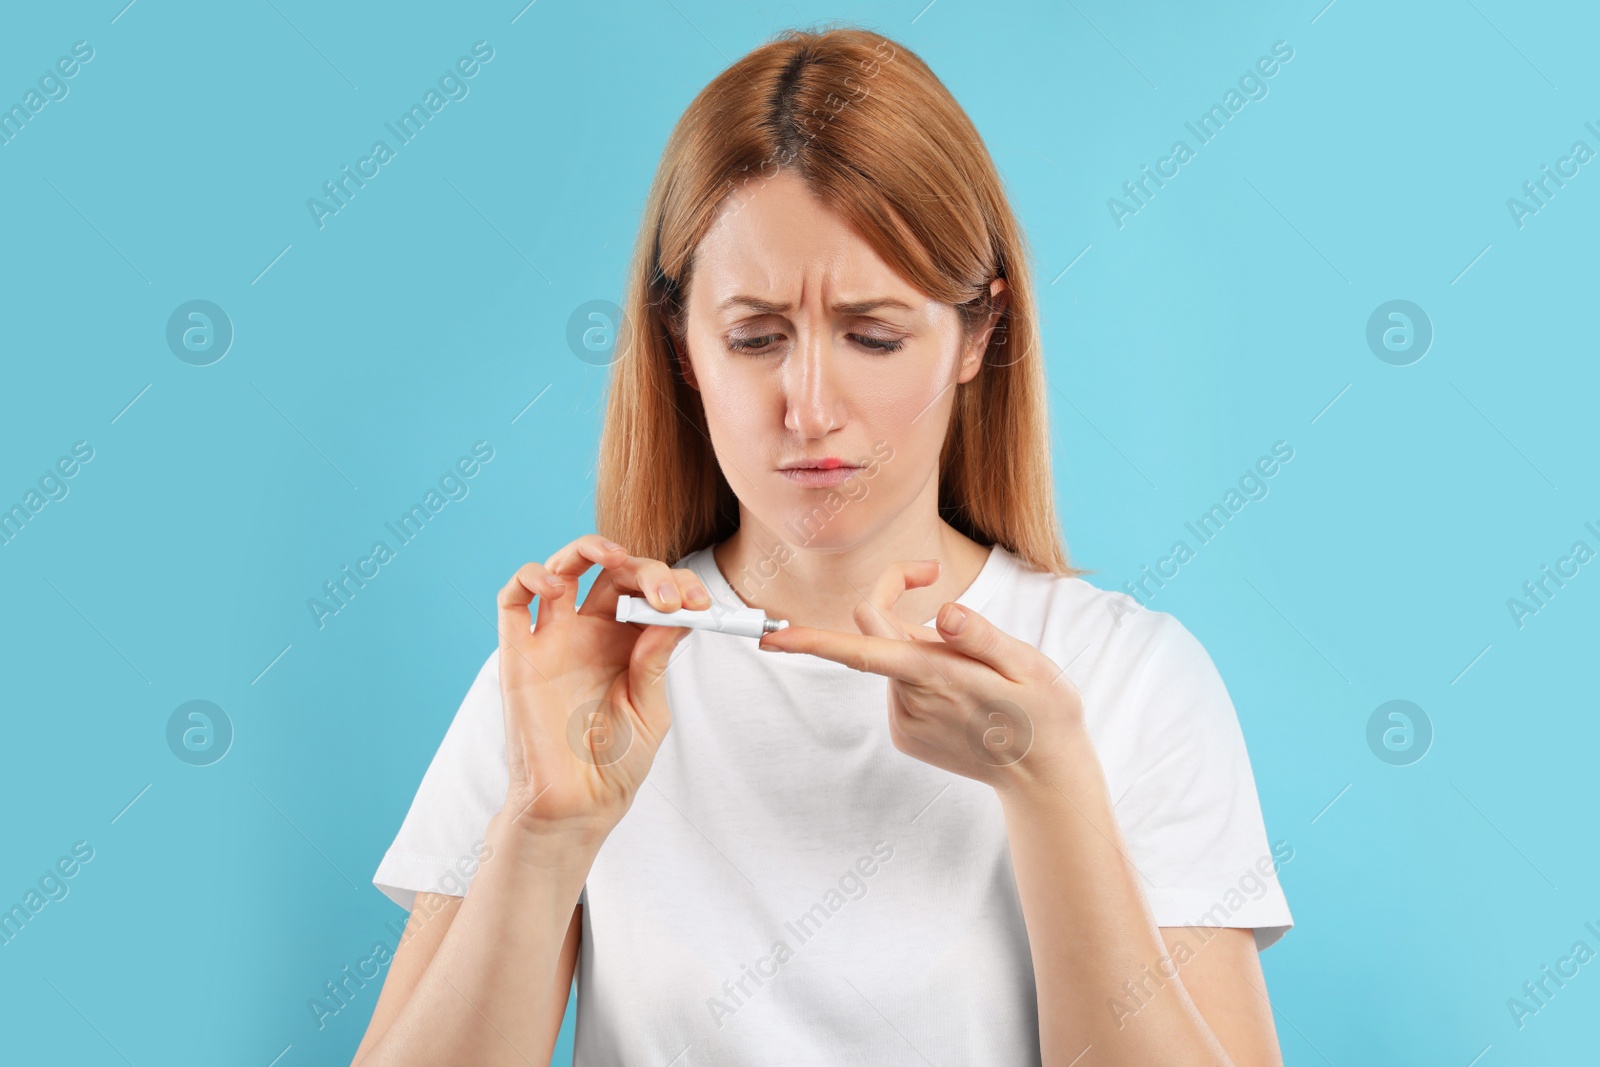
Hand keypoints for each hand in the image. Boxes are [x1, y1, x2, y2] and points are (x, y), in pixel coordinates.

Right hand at [495, 533, 710, 844]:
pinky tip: (556, 585)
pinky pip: (512, 602)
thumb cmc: (616, 764)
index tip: (699, 603)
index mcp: (627, 642)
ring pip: (561, 569)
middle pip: (612, 573)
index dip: (675, 585)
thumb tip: (677, 612)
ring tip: (614, 557)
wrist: (577, 807)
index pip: (649, 591)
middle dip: (645, 570)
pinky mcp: (518, 655)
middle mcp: (590, 632)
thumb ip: (655, 660)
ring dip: (587, 549)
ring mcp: (553, 640)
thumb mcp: (649, 709)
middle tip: (668, 595)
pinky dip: (529, 578)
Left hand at [756, 558, 1084, 791]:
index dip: (811, 640)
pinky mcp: (906, 734)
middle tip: (931, 571)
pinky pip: (902, 684)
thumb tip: (943, 612)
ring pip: (894, 658)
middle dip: (896, 601)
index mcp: (935, 676)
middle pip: (876, 633)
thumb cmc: (1045, 713)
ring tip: (975, 671)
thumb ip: (982, 637)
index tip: (770, 635)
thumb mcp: (1029, 667)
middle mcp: (910, 698)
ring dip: (922, 648)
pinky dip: (925, 676)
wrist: (1045, 775)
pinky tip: (965, 696)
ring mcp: (905, 720)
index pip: (860, 649)